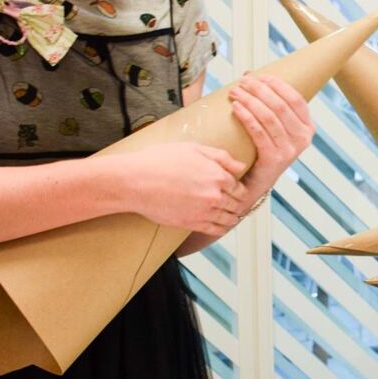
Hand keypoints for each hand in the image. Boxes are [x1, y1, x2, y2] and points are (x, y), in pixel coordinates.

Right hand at [118, 141, 248, 234]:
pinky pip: (215, 230)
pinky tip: (220, 227)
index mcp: (217, 175)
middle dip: (237, 203)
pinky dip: (221, 229)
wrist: (135, 181)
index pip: (238, 187)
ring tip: (232, 216)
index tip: (236, 191)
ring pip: (228, 219)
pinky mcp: (191, 223)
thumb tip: (241, 166)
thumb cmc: (160, 161)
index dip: (238, 189)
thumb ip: (221, 157)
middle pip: (236, 204)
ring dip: (232, 217)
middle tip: (236, 204)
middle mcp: (214, 195)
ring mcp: (204, 211)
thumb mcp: (193, 148)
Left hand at [229, 74, 313, 194]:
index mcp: (308, 128)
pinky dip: (246, 117)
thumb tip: (250, 75)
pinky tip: (236, 108)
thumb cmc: (264, 149)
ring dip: (249, 101)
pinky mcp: (274, 159)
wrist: (257, 182)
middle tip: (242, 82)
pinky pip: (258, 132)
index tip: (260, 76)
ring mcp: (290, 150)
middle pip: (280, 106)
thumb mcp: (276, 128)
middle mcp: (303, 139)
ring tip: (235, 92)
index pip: (296, 99)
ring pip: (268, 117)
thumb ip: (270, 104)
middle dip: (259, 90)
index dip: (278, 85)